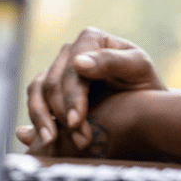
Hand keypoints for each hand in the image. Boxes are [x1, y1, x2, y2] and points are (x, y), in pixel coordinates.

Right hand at [16, 27, 165, 152]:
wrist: (146, 104)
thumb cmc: (145, 83)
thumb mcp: (139, 68)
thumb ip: (112, 61)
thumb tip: (78, 62)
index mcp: (90, 39)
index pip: (72, 69)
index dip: (71, 96)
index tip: (76, 121)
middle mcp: (70, 51)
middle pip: (54, 82)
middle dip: (63, 114)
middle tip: (80, 141)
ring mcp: (58, 68)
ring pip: (38, 90)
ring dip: (43, 118)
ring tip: (52, 141)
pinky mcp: (51, 87)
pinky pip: (35, 99)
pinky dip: (36, 118)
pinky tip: (45, 137)